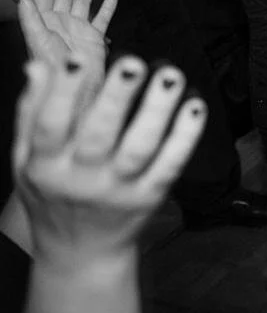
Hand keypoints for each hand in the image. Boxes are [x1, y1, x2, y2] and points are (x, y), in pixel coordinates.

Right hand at [13, 56, 204, 270]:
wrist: (79, 253)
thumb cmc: (51, 194)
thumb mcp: (25, 160)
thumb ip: (31, 112)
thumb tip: (37, 66)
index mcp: (44, 167)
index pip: (50, 127)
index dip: (62, 94)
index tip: (76, 59)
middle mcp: (80, 180)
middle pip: (99, 135)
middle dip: (117, 98)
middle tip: (134, 62)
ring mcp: (118, 190)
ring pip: (140, 148)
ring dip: (157, 110)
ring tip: (171, 75)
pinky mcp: (149, 198)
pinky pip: (170, 165)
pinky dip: (185, 136)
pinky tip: (195, 106)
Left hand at [16, 0, 114, 96]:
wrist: (75, 88)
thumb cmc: (53, 66)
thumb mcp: (38, 38)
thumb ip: (29, 16)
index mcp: (45, 21)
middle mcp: (61, 23)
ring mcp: (78, 30)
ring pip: (83, 2)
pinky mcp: (94, 38)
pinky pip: (101, 19)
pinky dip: (107, 8)